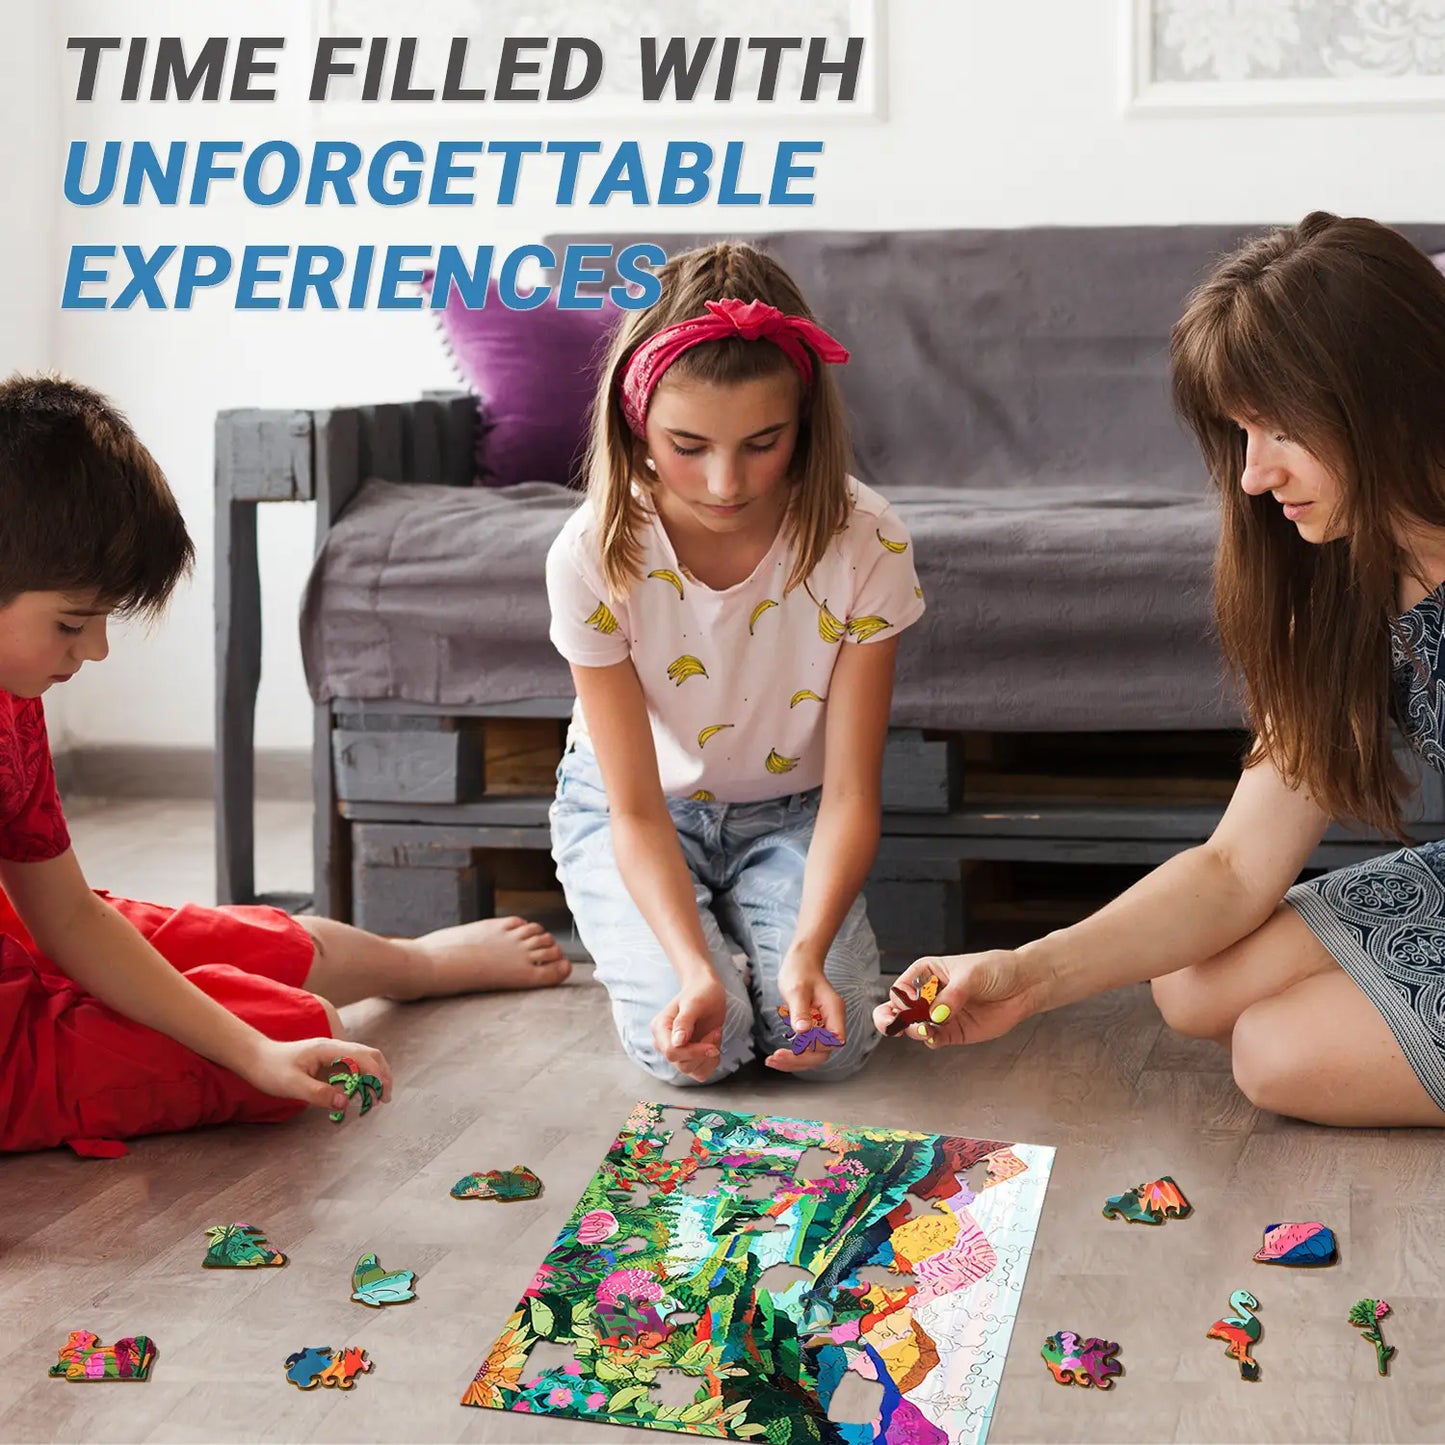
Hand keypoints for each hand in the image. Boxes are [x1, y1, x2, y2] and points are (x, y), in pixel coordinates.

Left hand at [238, 1036, 392, 1110]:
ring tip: (374, 1101)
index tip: (381, 1095)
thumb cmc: (271, 1070)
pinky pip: (351, 1069)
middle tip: (384, 1099)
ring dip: (373, 1078)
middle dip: (382, 1075)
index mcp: (328, 1049)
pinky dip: (360, 1081)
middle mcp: (334, 1048)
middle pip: (369, 1055)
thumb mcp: (292, 1085)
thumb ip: (319, 1094)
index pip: (363, 1057)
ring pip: (363, 1061)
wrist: (255, 1059)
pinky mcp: (328, 1063)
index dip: (377, 1075)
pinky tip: (356, 1096)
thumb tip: (345, 1103)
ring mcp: (332, 1054)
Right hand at [652, 977, 727, 1082]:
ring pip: (692, 1071)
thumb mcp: (694, 1003)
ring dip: (709, 1056)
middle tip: (715, 1032)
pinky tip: (714, 1045)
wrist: (708, 991)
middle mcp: (664, 1043)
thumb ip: (684, 1022)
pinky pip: (700, 1072)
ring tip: (714, 1035)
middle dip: (703, 1052)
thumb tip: (677, 1043)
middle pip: (682, 1064)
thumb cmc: (701, 993)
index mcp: (660, 1028)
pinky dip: (711, 1062)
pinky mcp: (688, 1058)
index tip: (712, 1046)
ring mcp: (676, 1052)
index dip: (693, 1052)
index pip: (671, 1052)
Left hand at [767, 951, 846, 1073]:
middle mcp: (831, 1021)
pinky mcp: (812, 1028)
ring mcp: (822, 1026)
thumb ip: (800, 1012)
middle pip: (823, 1052)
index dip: (817, 1046)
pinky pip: (806, 1047)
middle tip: (776, 1058)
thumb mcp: (797, 990)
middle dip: (800, 1059)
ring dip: (794, 1061)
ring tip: (772, 1061)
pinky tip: (777, 1056)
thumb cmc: (800, 971)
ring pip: (814, 1053)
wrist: (801, 962)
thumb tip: (802, 1033)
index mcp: (834, 1011)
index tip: (795, 1042)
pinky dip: (792, 1055)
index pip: (834, 1040)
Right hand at [874, 950, 1040, 1048]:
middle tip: (894, 1025)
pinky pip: (935, 1040)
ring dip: (915, 1031)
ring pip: (914, 1027)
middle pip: (899, 1010)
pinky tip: (935, 1037)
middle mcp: (930, 994)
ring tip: (925, 1030)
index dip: (902, 999)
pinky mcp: (954, 1032)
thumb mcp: (971, 975)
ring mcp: (941, 1014)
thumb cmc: (996, 969)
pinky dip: (931, 1041)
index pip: (901, 988)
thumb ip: (952, 996)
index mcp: (927, 973)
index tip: (911, 1005)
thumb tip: (935, 1014)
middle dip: (891, 1019)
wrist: (1024, 986)